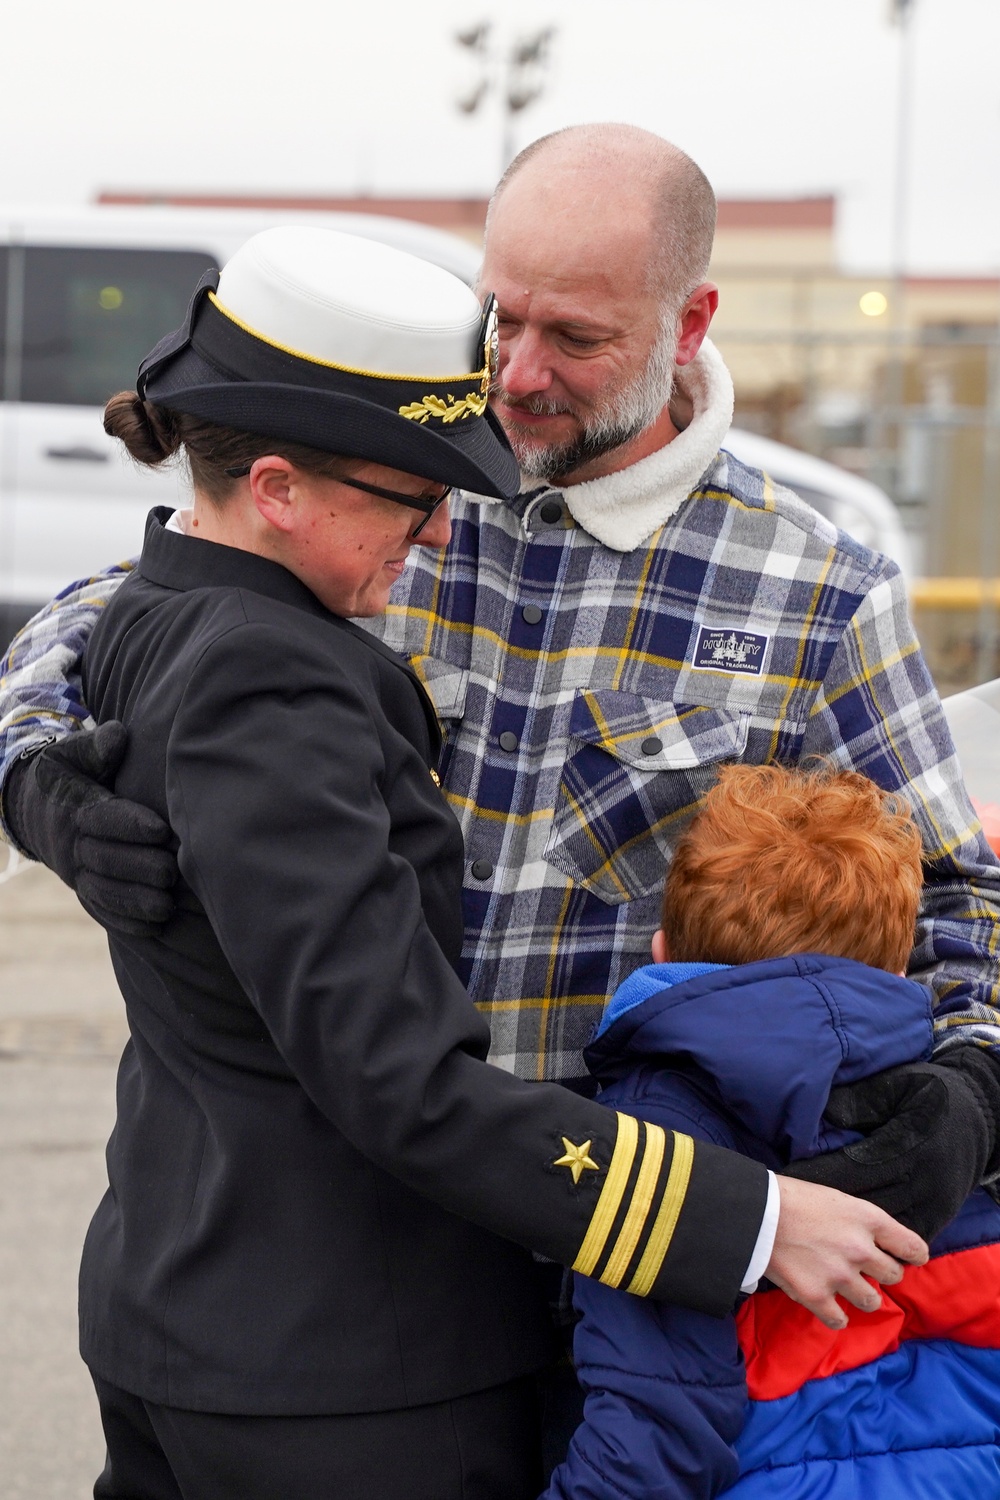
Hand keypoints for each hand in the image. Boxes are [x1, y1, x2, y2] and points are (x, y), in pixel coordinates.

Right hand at [3, 723, 177, 936]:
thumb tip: (118, 735)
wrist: (37, 810)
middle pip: (103, 859)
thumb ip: (97, 746)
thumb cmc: (70, 775)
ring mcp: (76, 871)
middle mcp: (71, 844)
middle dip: (138, 867)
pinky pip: (101, 910)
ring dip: (134, 901)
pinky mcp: (83, 890)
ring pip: (102, 890)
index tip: (161, 829)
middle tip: (171, 872)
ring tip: (167, 906)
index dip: (130, 824)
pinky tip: (154, 926)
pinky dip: (126, 920)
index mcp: (72, 807)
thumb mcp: (73, 754)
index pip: (100, 817)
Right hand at [765, 1175, 926, 1329]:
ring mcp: (839, 1276)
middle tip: (864, 1268)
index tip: (910, 1259)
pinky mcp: (816, 1296)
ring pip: (871, 1301)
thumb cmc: (793, 1198)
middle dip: (882, 1273)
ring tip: (844, 1286)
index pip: (912, 1246)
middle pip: (894, 1276)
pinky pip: (840, 1319)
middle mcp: (860, 1249)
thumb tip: (877, 1242)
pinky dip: (835, 1314)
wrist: (755, 1213)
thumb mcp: (837, 1199)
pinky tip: (827, 1303)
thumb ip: (862, 1222)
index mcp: (868, 1219)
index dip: (914, 1255)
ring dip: (861, 1295)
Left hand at [784, 1050, 999, 1241]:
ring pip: (887, 1227)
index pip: (854, 1169)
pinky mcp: (941, 1212)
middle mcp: (920, 1177)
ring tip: (817, 1233)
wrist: (978, 1110)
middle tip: (793, 1213)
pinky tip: (855, 1241)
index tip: (790, 1181)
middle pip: (866, 1204)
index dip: (821, 1177)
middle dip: (830, 1210)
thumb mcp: (894, 1087)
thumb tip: (824, 1116)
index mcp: (905, 1144)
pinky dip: (883, 1241)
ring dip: (855, 1232)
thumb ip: (859, 1103)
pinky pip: (907, 1235)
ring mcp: (932, 1199)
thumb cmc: (927, 1093)